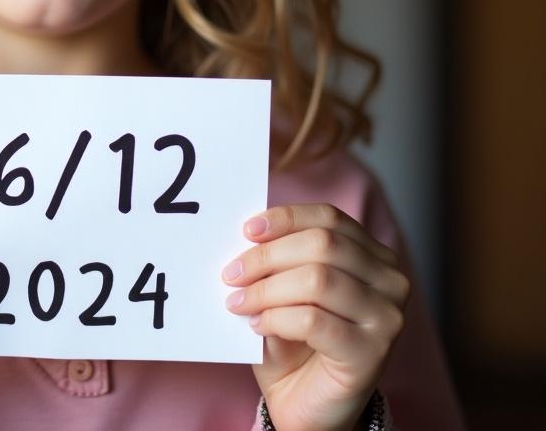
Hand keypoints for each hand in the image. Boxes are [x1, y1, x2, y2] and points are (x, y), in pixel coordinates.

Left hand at [221, 204, 409, 430]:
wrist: (309, 405)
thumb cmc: (296, 341)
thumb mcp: (286, 288)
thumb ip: (277, 259)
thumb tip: (247, 234)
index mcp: (373, 255)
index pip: (329, 218)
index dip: (286, 218)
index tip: (248, 230)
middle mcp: (390, 281)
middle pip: (322, 244)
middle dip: (268, 256)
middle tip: (232, 274)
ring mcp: (387, 318)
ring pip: (317, 279)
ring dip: (267, 289)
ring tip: (238, 302)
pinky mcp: (373, 354)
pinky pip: (314, 321)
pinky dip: (277, 318)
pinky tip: (258, 325)